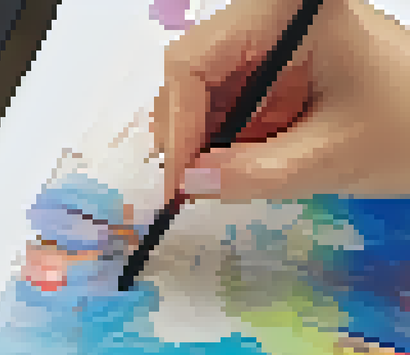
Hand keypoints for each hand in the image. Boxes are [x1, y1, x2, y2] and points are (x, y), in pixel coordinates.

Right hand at [153, 0, 409, 202]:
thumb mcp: (329, 158)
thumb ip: (250, 173)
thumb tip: (188, 183)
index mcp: (291, 13)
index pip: (196, 60)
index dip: (179, 122)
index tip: (179, 177)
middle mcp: (279, 15)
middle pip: (197, 67)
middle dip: (190, 128)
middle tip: (190, 182)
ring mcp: (283, 35)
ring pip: (211, 83)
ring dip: (209, 135)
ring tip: (221, 176)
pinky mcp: (290, 59)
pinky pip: (238, 92)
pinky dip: (233, 133)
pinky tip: (244, 162)